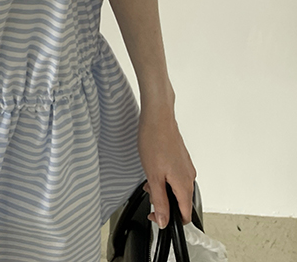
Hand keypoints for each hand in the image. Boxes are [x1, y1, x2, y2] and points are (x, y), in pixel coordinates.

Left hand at [137, 104, 195, 227]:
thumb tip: (163, 221)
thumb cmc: (155, 141)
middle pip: (180, 202)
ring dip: (163, 188)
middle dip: (163, 202)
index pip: (185, 215)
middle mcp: (189, 177)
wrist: (158, 117)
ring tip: (149, 177)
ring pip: (177, 188)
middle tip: (149, 190)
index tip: (155, 214)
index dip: (169, 220)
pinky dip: (165, 177)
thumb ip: (159, 201)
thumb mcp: (153, 177)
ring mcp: (186, 167)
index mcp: (185, 185)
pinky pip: (175, 176)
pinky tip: (153, 167)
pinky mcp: (181, 158)